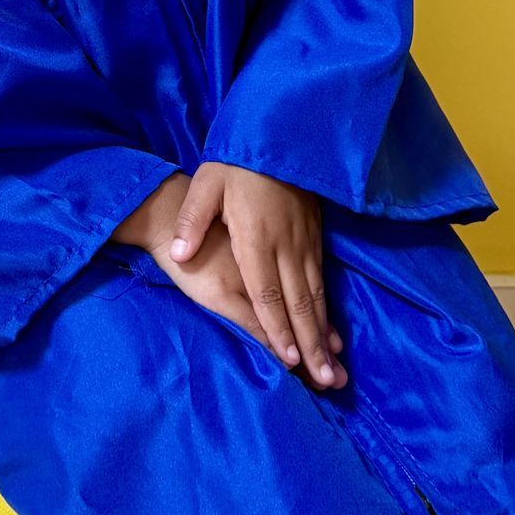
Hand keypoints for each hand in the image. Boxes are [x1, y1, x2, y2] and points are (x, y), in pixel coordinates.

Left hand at [164, 161, 347, 391]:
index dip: (279, 328)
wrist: (277, 131)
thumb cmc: (236, 160)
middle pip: (300, 302)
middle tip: (326, 382)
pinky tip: (332, 327)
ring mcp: (305, 239)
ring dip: (325, 331)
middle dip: (313, 344)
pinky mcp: (315, 232)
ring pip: (316, 293)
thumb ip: (194, 220)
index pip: (268, 292)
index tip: (291, 361)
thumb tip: (180, 255)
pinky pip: (322, 277)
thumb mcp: (207, 182)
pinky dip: (329, 306)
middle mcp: (286, 244)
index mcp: (257, 236)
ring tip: (334, 367)